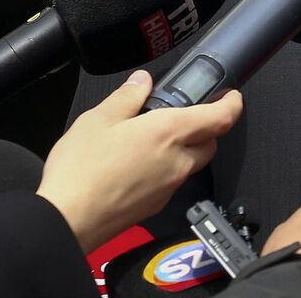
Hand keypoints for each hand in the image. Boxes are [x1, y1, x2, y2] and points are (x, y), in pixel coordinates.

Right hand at [37, 70, 242, 251]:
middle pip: (210, 143)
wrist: (68, 220)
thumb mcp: (98, 119)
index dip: (232, 105)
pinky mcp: (156, 206)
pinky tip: (138, 163)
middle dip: (206, 128)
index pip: (220, 118)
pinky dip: (167, 168)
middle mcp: (177, 162)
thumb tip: (142, 82)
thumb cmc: (81, 171)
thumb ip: (127, 98)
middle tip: (186, 114)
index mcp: (168, 133)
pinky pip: (173, 181)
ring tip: (152, 137)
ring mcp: (168, 187)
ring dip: (184, 149)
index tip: (231, 97)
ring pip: (192, 164)